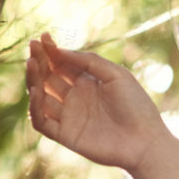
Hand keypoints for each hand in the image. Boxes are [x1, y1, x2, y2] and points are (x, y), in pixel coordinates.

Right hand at [26, 32, 167, 174]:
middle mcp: (75, 98)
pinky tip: (37, 92)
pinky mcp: (66, 135)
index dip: (50, 51)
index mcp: (88, 82)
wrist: (145, 141)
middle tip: (33, 47)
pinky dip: (35, 108)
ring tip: (32, 64)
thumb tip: (58, 50)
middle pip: (48, 77)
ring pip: (40, 97)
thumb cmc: (137, 106)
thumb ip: (89, 61)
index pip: (61, 64)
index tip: (43, 37)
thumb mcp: (116, 75)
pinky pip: (41, 122)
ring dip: (33, 80)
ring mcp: (69, 116)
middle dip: (39, 61)